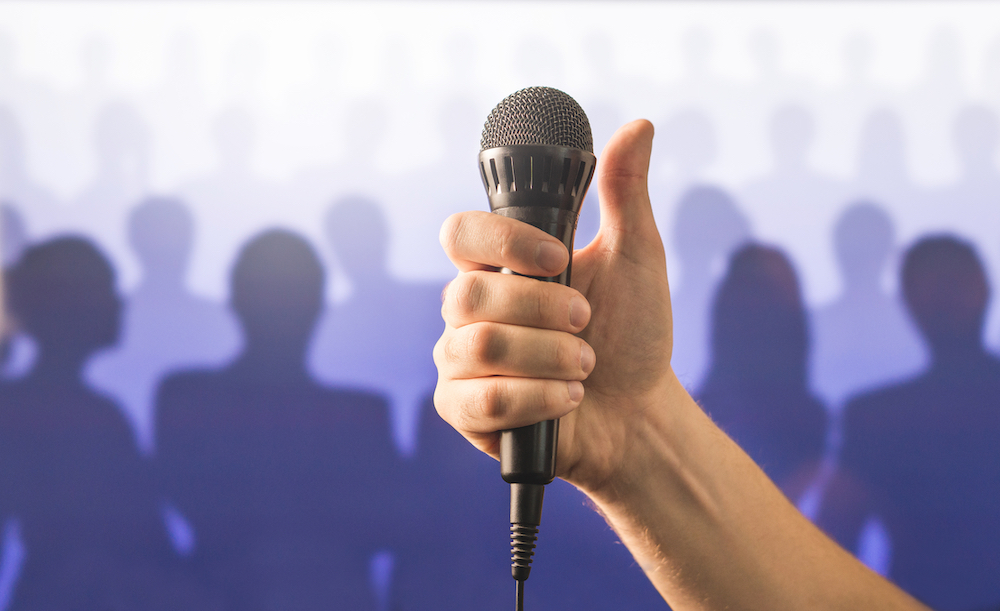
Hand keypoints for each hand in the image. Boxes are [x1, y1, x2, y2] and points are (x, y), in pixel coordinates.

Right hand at [434, 120, 674, 496]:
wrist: (638, 413)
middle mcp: (470, 310)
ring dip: (550, 357)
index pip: (460, 233)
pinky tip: (569, 400)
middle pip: (469, 293)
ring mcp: (459, 360)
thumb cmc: (631, 334)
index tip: (559, 257)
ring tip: (584, 365)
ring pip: (479, 346)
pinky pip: (481, 398)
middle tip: (586, 321)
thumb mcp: (637, 259)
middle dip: (543, 310)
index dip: (503, 241)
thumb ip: (624, 194)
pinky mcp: (461, 409)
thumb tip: (638, 125)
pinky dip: (538, 398)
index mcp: (500, 267)